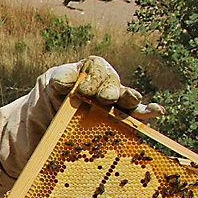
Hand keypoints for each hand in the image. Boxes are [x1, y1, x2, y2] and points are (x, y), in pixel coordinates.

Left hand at [46, 56, 164, 120]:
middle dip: (111, 90)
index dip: (93, 77)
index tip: (83, 91)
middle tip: (105, 98)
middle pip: (114, 84)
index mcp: (88, 72)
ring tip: (132, 101)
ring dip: (130, 100)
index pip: (97, 67)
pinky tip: (157, 111)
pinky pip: (135, 118)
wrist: (40, 130)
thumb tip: (68, 81)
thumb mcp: (48, 85)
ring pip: (127, 101)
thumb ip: (59, 78)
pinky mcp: (116, 126)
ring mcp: (112, 106)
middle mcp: (104, 87)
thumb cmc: (47, 101)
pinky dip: (146, 114)